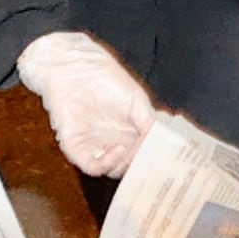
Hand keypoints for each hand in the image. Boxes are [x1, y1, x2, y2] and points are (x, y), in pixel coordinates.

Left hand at [16, 29, 158, 177]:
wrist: (74, 67)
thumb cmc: (105, 77)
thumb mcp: (137, 99)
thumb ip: (150, 123)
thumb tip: (162, 144)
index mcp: (128, 133)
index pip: (141, 157)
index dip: (151, 160)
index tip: (164, 160)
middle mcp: (112, 142)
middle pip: (128, 168)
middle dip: (139, 167)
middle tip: (151, 162)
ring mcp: (94, 146)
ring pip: (112, 171)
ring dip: (125, 167)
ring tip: (135, 153)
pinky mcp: (76, 146)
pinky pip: (91, 166)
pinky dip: (107, 164)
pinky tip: (119, 150)